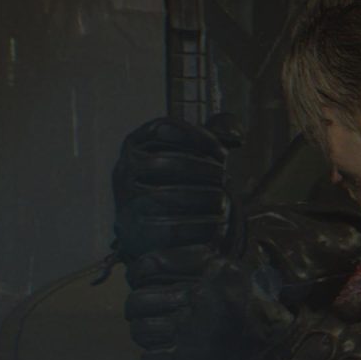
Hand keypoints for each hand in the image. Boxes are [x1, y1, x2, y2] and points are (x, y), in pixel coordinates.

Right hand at [112, 114, 242, 271]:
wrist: (143, 229)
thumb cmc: (166, 186)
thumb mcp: (175, 157)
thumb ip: (200, 143)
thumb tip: (235, 135)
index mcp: (134, 145)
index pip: (162, 129)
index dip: (197, 137)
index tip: (221, 152)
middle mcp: (125, 170)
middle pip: (165, 163)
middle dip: (202, 170)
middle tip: (223, 177)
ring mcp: (127, 200)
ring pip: (169, 194)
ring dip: (205, 196)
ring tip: (222, 200)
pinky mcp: (137, 231)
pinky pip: (173, 228)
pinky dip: (201, 224)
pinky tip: (216, 221)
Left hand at [125, 254, 297, 359]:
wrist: (280, 351)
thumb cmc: (258, 310)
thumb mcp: (234, 272)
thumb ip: (203, 262)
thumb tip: (158, 262)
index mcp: (210, 271)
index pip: (152, 264)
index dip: (139, 271)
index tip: (140, 277)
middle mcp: (198, 298)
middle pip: (139, 301)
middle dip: (137, 309)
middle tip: (144, 313)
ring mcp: (192, 332)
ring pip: (142, 332)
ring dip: (145, 334)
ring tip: (156, 334)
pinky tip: (166, 355)